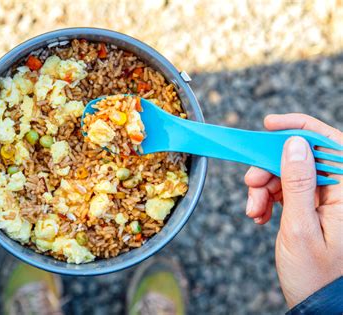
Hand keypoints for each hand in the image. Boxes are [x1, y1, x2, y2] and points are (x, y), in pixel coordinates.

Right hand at [244, 114, 341, 307]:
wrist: (316, 305)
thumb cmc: (315, 275)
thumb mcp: (301, 227)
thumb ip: (299, 183)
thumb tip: (294, 144)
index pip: (329, 144)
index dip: (300, 127)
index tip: (269, 124)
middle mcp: (340, 192)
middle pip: (301, 158)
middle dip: (270, 167)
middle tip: (250, 185)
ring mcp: (326, 200)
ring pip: (289, 174)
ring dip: (265, 188)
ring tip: (253, 211)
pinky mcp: (313, 208)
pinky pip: (287, 191)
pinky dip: (268, 199)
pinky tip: (260, 215)